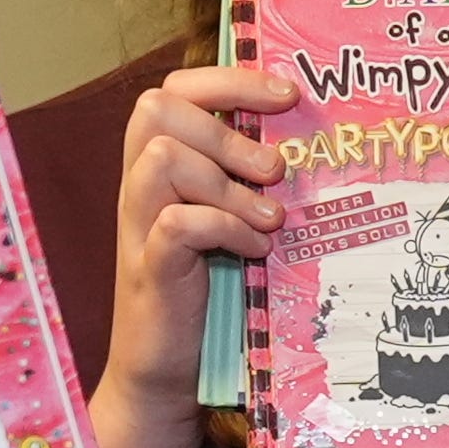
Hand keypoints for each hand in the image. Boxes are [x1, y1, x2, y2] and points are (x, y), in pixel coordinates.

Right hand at [87, 59, 290, 447]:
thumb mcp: (231, 219)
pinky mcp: (147, 266)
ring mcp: (136, 224)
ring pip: (164, 159)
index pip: (173, 89)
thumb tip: (311, 141)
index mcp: (158, 165)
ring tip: (269, 219)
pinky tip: (254, 249)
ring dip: (230, 185)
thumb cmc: (208, 287)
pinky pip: (177, 222)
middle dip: (226, 131)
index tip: (286, 96)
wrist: (165, 367)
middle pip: (156, 108)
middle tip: (275, 171)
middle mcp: (138, 185)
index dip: (228, 80)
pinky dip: (226, 228)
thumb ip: (249, 178)